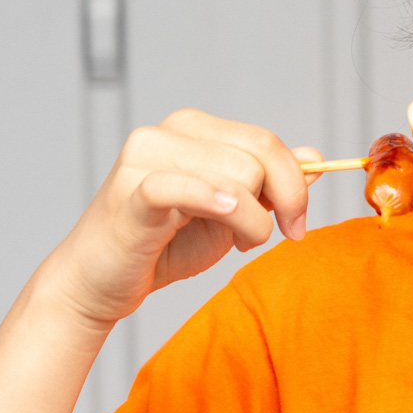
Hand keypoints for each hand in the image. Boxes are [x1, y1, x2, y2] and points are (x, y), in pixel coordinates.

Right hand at [41, 109, 321, 327]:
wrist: (99, 282)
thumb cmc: (162, 246)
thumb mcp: (230, 214)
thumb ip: (267, 184)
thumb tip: (313, 157)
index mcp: (194, 130)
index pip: (265, 142)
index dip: (295, 184)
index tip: (297, 224)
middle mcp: (169, 132)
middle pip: (258, 155)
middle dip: (281, 203)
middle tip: (271, 238)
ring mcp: (145, 158)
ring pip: (236, 178)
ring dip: (251, 223)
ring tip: (234, 244)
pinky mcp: (131, 192)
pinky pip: (184, 187)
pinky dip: (213, 201)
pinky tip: (224, 216)